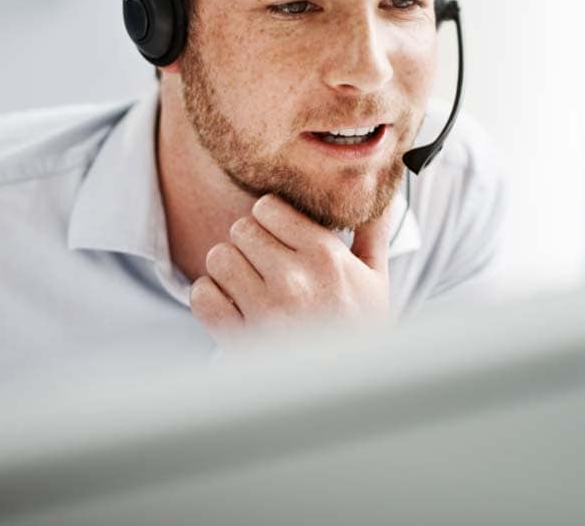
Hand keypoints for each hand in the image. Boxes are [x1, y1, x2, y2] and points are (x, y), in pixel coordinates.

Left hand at [189, 193, 393, 345]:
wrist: (349, 392)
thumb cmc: (361, 333)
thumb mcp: (376, 280)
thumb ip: (373, 232)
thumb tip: (382, 193)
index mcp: (326, 257)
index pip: (268, 207)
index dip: (269, 218)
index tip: (277, 235)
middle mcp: (294, 279)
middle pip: (241, 229)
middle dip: (249, 242)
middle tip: (263, 262)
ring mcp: (265, 311)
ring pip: (218, 257)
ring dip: (228, 268)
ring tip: (247, 284)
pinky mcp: (240, 340)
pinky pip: (202, 296)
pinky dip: (209, 297)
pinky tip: (230, 305)